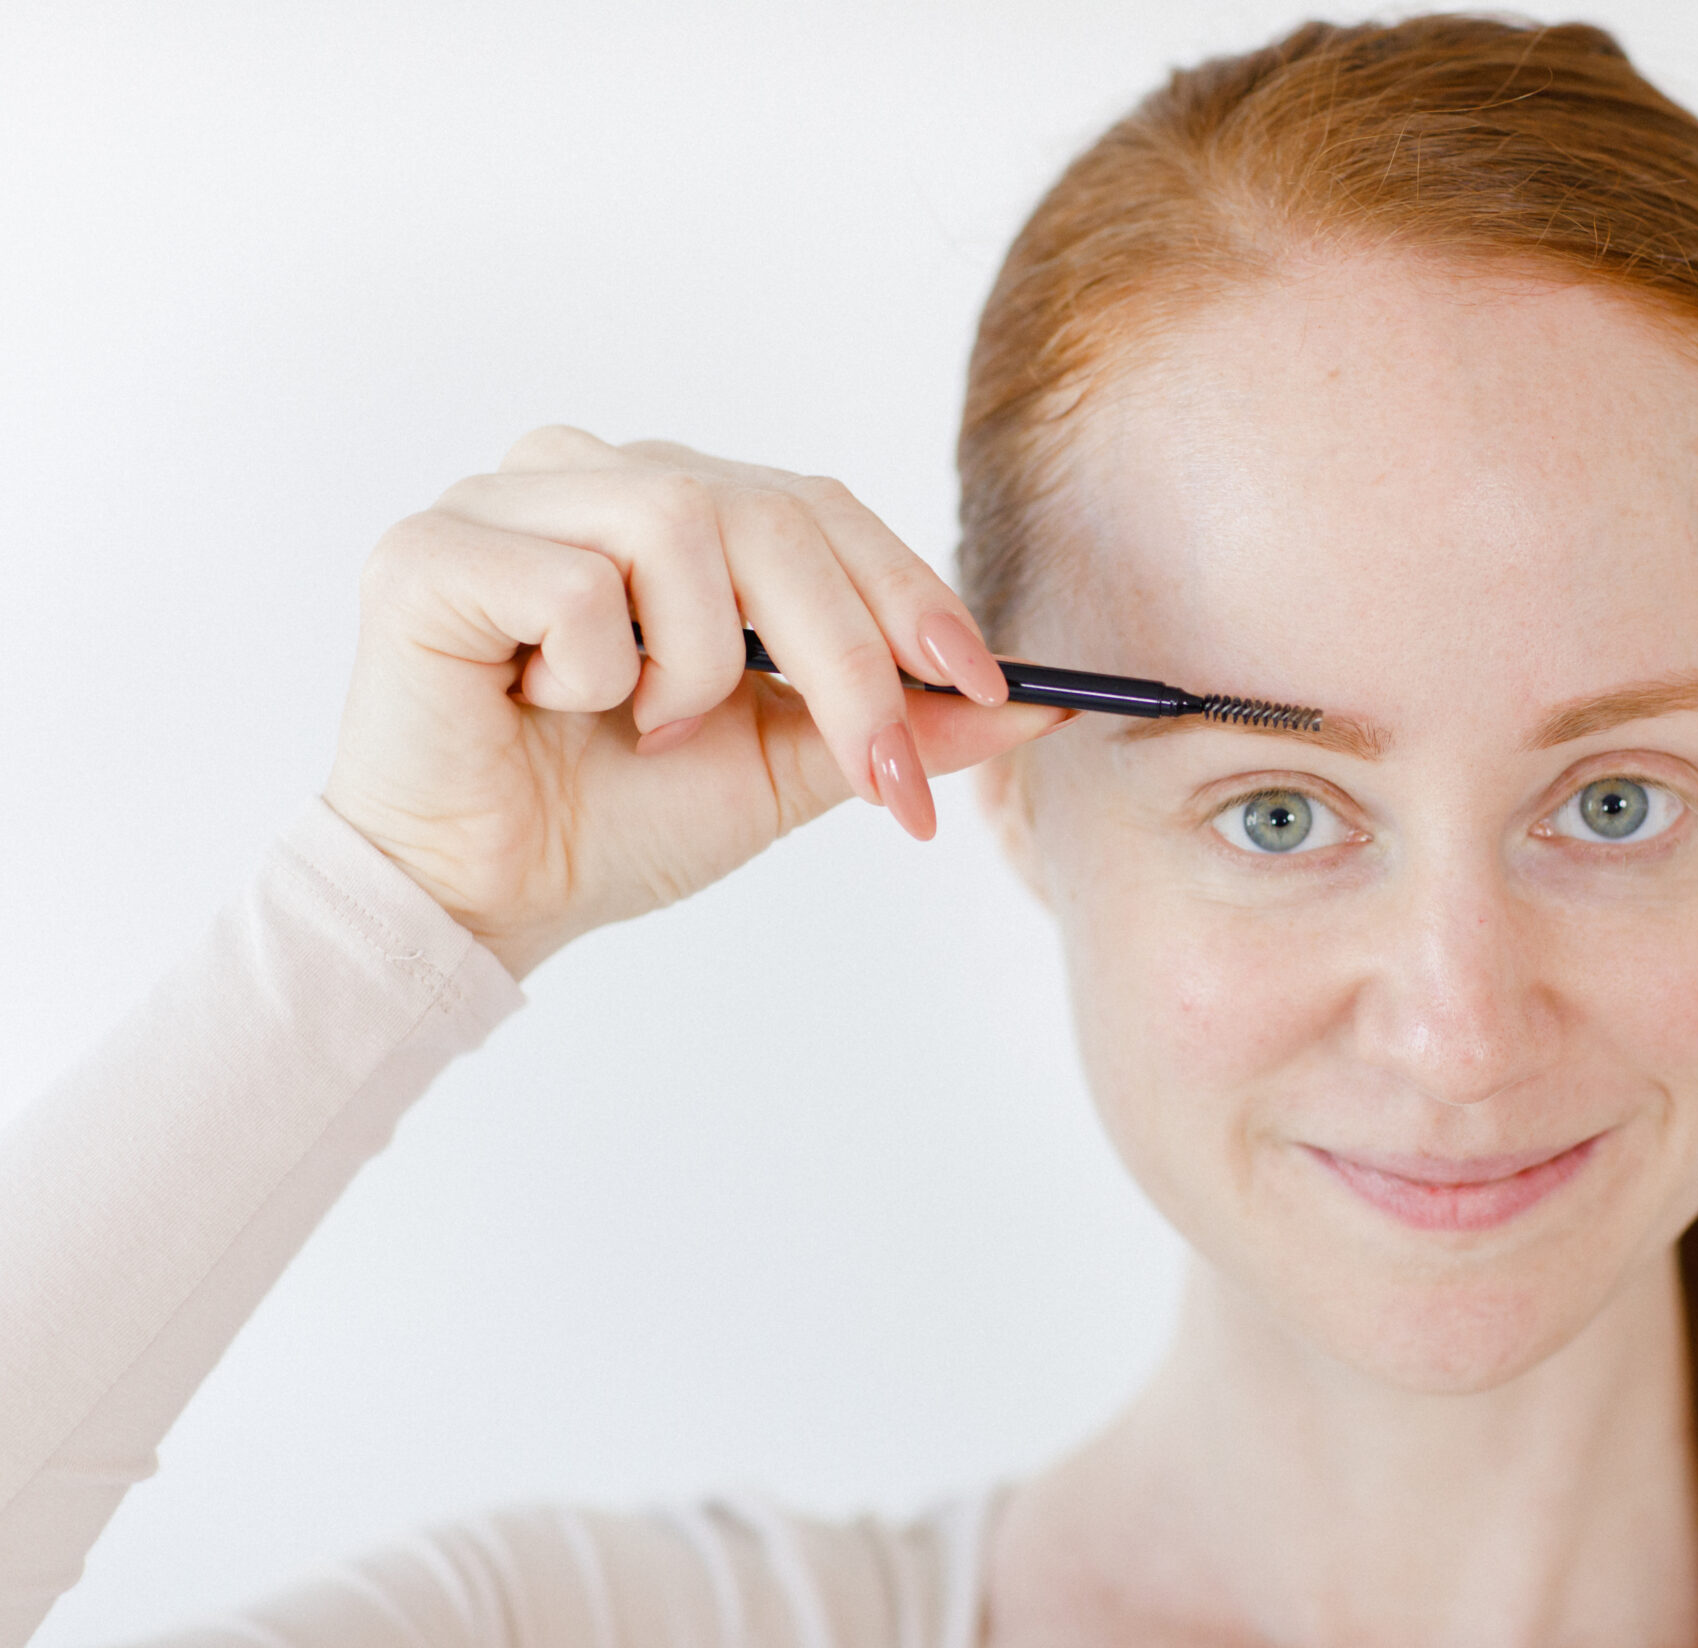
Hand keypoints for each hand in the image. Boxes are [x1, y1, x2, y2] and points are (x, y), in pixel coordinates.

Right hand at [321, 426, 1062, 978]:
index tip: (987, 686)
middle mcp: (592, 473)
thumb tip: (1044, 705)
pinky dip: (593, 673)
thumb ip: (901, 721)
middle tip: (879, 772)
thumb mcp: (791, 766)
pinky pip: (573, 583)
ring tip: (649, 728)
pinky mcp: (428, 548)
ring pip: (679, 528)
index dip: (911, 592)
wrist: (486, 898)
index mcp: (675, 503)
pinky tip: (553, 710)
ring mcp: (502, 497)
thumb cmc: (620, 818)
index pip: (822, 507)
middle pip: (771, 512)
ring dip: (696, 665)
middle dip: (849, 654)